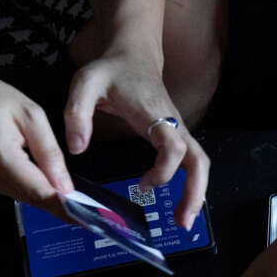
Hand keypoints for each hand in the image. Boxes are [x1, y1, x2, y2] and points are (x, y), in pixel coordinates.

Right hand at [0, 69, 72, 216]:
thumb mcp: (30, 115)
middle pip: (31, 198)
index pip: (39, 193)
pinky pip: (10, 188)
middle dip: (59, 205)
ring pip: (21, 195)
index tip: (86, 217)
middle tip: (87, 211)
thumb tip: (65, 186)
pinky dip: (29, 186)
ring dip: (44, 195)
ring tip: (69, 196)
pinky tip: (42, 180)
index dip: (64, 207)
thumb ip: (49, 152)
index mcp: (0, 157)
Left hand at [64, 52, 209, 229]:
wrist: (133, 53)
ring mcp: (177, 129)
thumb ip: (77, 114)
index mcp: (154, 113)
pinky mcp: (175, 134)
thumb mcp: (85, 83)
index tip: (142, 184)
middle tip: (183, 223)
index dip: (163, 170)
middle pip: (199, 160)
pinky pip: (191, 162)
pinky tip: (179, 202)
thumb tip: (77, 149)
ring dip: (196, 193)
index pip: (173, 146)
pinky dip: (190, 185)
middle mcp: (172, 123)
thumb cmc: (110, 69)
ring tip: (182, 220)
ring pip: (200, 163)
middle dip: (195, 193)